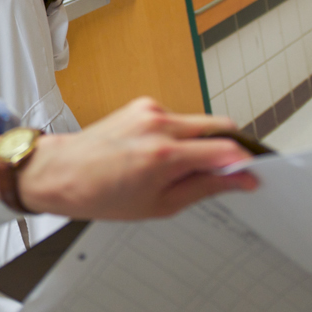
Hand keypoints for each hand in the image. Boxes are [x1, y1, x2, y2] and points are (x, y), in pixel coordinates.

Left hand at [0, 98, 258, 219]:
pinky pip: (177, 120)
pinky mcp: (142, 105)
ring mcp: (149, 110)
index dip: (245, 164)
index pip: (226, 149)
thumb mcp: (159, 206)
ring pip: (198, 122)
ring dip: (201, 144)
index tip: (252, 177)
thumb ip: (205, 188)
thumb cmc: (98, 195)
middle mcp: (158, 124)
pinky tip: (159, 157)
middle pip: (219, 126)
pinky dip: (179, 138)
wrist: (59, 172)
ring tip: (177, 171)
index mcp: (164, 154)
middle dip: (228, 149)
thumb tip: (239, 180)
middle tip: (224, 173)